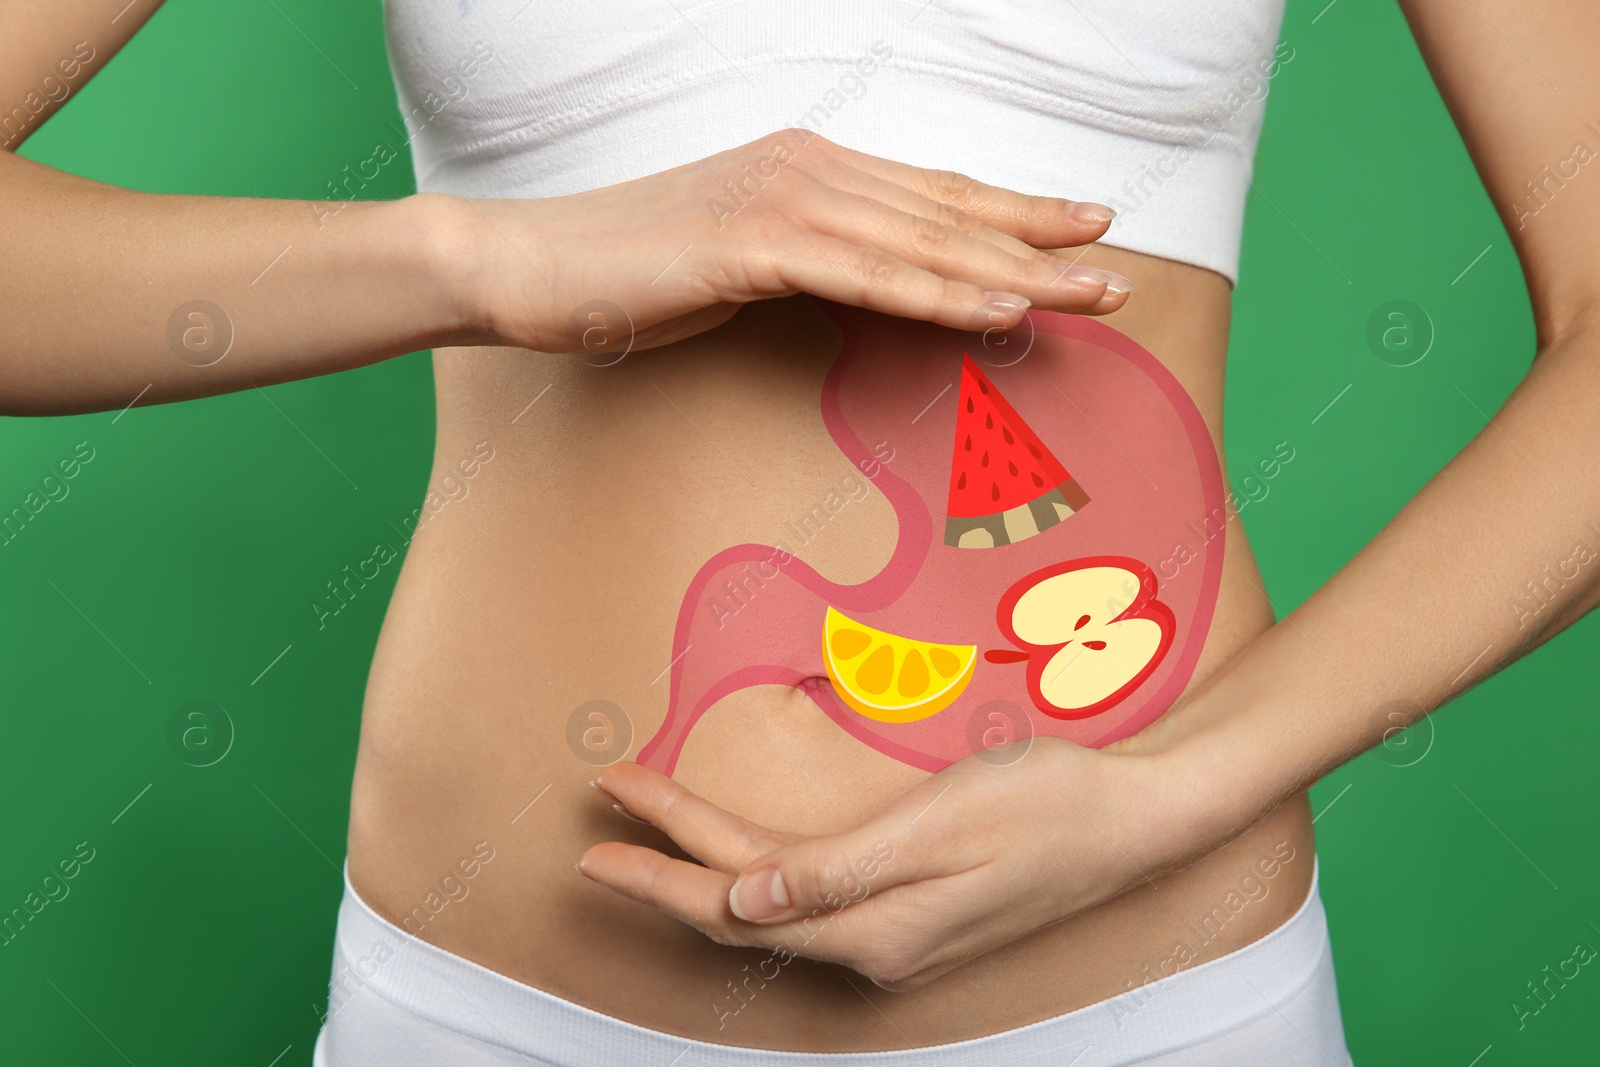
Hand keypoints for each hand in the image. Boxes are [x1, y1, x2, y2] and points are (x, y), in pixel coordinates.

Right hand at [450, 128, 1132, 354]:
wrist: (531, 266)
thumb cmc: (631, 272)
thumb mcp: (740, 263)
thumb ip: (809, 263)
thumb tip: (864, 287)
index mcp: (810, 168)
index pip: (934, 195)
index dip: (1015, 213)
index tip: (1083, 230)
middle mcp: (811, 169)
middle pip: (948, 213)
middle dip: (1040, 243)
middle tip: (1118, 270)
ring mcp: (784, 199)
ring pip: (925, 243)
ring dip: (1015, 271)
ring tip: (1091, 294)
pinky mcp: (754, 242)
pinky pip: (868, 274)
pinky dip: (940, 294)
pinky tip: (1000, 310)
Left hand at [578, 737, 1190, 990]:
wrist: (1138, 817)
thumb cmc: (1048, 803)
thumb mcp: (940, 826)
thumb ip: (836, 872)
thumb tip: (742, 904)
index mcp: (876, 929)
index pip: (737, 901)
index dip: (664, 863)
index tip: (604, 825)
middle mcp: (878, 947)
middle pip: (743, 914)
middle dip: (667, 867)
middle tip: (602, 826)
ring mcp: (899, 936)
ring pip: (775, 910)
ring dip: (708, 871)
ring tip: (652, 834)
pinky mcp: (916, 916)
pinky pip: (812, 904)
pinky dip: (762, 877)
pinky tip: (744, 861)